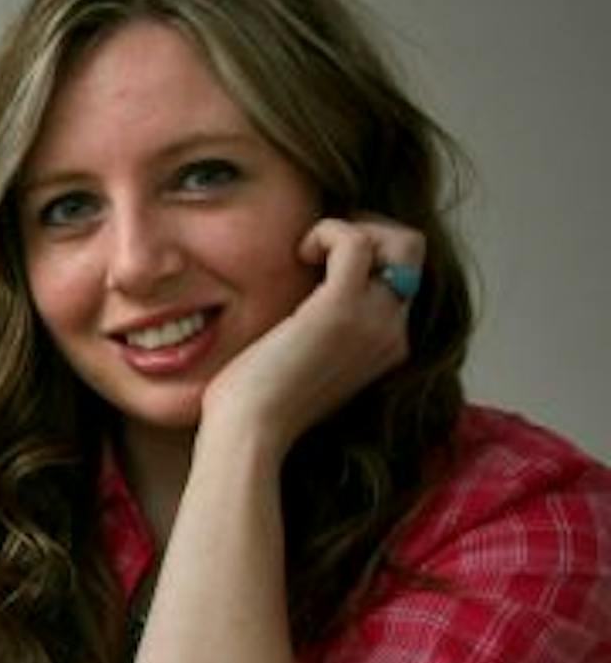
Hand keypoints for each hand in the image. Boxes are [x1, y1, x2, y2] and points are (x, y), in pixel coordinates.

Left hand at [200, 215, 421, 448]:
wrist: (250, 434)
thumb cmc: (259, 406)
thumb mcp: (305, 362)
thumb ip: (321, 333)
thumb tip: (302, 303)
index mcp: (386, 347)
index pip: (404, 278)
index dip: (370, 253)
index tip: (323, 257)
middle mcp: (392, 333)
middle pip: (412, 254)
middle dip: (372, 230)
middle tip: (322, 242)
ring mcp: (374, 321)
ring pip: (400, 242)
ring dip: (351, 228)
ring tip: (308, 250)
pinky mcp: (340, 309)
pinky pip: (355, 241)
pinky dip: (327, 232)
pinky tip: (298, 253)